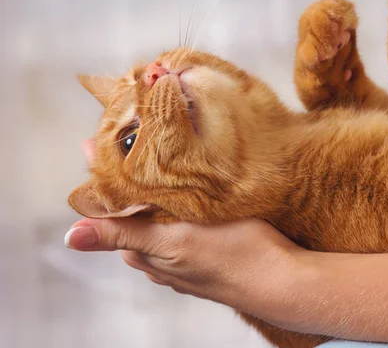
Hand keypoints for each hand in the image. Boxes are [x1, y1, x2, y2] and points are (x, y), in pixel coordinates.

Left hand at [65, 140, 300, 315]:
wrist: (282, 280)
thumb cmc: (231, 256)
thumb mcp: (173, 242)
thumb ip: (125, 234)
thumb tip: (70, 237)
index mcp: (147, 252)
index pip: (113, 211)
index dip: (103, 178)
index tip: (96, 144)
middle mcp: (163, 257)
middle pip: (135, 212)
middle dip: (128, 181)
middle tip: (129, 142)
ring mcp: (188, 255)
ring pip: (161, 217)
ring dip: (156, 192)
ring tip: (158, 160)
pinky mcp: (211, 249)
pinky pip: (184, 223)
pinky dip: (180, 204)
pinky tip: (192, 194)